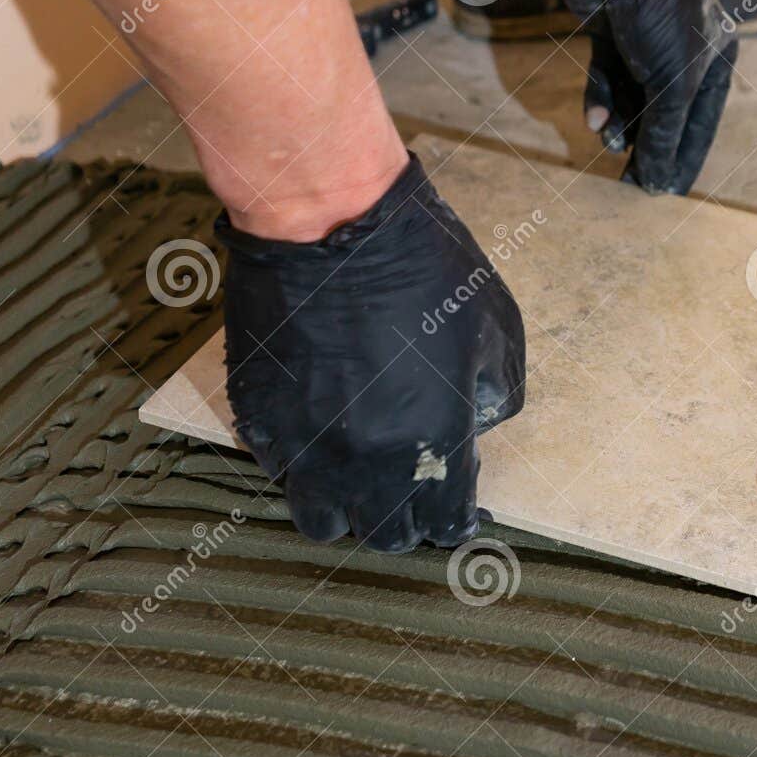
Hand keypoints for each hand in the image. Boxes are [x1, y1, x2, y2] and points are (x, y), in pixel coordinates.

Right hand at [216, 155, 525, 549]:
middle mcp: (367, 459)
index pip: (446, 524)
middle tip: (406, 485)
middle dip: (400, 518)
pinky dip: (298, 464)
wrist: (328, 220)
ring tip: (353, 470)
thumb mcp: (496, 325)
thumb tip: (478, 424)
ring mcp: (306, 444)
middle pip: (383, 536)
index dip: (453, 516)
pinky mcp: (259, 418)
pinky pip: (278, 471)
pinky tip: (315, 427)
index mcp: (434, 442)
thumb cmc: (421, 263)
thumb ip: (497, 392)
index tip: (452, 503)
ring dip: (343, 506)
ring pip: (320, 520)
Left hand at [547, 0, 737, 195]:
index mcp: (716, 57)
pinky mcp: (611, 34)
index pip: (701, 121)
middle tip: (631, 183)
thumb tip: (658, 184)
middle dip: (647, 145)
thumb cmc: (663, 16)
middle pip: (664, 111)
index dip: (684, 158)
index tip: (668, 192)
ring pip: (632, 96)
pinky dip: (601, 98)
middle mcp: (684, 49)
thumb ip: (664, 135)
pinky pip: (608, 76)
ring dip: (621, 123)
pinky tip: (596, 120)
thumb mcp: (673, 85)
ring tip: (611, 145)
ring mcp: (645, 40)